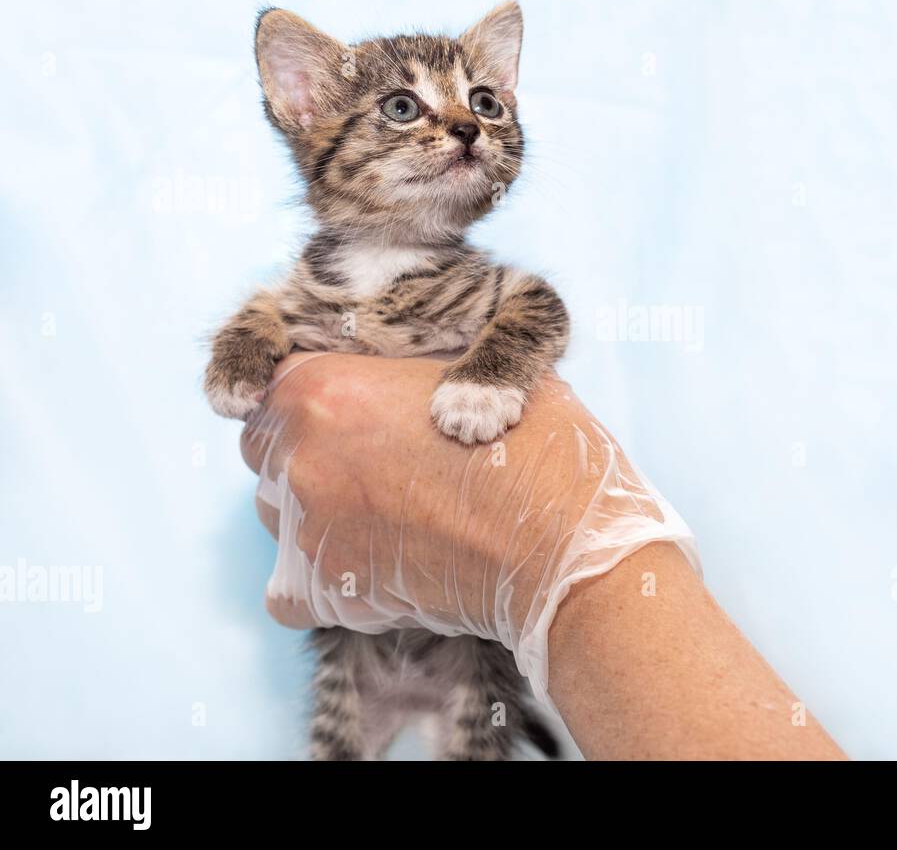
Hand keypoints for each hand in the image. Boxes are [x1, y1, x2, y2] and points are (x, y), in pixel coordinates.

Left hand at [239, 352, 699, 702]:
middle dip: (309, 448)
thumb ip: (410, 369)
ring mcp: (305, 531)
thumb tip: (398, 374)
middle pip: (266, 448)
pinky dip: (321, 581)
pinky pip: (288, 589)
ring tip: (390, 513)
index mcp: (322, 388)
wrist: (564, 547)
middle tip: (380, 460)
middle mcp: (298, 458)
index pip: (273, 381)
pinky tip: (373, 565)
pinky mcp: (325, 594)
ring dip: (314, 510)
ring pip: (275, 513)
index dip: (319, 392)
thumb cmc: (537, 448)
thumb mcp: (481, 366)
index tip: (356, 409)